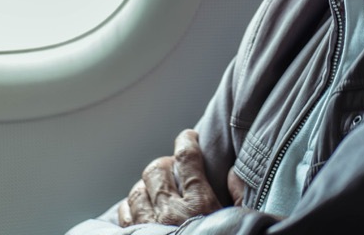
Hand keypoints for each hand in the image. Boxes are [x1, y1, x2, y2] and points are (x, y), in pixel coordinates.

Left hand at [117, 129, 245, 226]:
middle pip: (156, 170)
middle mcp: (170, 211)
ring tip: (156, 190)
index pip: (187, 159)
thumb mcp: (239, 221)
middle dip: (164, 165)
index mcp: (199, 204)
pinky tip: (141, 210)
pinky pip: (124, 214)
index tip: (188, 137)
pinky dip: (130, 207)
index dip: (186, 142)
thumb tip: (233, 172)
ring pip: (137, 190)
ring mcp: (150, 226)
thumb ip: (239, 196)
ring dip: (146, 186)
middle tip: (173, 168)